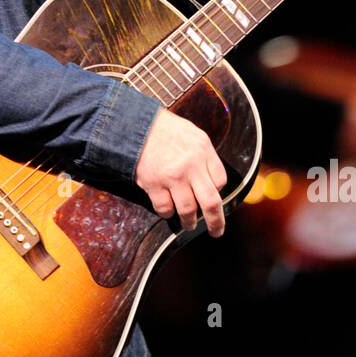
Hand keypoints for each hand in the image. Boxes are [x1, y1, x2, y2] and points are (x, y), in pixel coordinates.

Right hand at [135, 107, 228, 235]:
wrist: (135, 125)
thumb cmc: (165, 130)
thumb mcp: (193, 134)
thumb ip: (204, 155)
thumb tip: (213, 180)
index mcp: (203, 150)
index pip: (220, 181)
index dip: (218, 192)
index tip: (213, 196)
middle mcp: (190, 165)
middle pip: (210, 202)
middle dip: (215, 222)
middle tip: (216, 231)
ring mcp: (172, 176)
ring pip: (188, 210)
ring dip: (189, 222)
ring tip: (189, 224)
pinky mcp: (153, 183)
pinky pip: (164, 208)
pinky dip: (167, 213)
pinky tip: (168, 210)